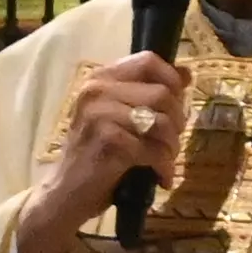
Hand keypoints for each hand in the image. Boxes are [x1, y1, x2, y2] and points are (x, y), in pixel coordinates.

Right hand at [17, 51, 190, 252]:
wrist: (65, 191)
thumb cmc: (95, 153)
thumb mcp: (118, 116)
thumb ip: (147, 92)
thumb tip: (186, 74)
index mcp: (100, 78)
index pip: (149, 61)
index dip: (172, 80)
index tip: (178, 103)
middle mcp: (97, 90)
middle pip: (162, 93)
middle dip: (178, 120)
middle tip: (172, 141)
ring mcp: (100, 114)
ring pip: (162, 122)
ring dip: (172, 146)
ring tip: (166, 160)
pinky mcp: (108, 141)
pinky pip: (153, 150)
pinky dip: (163, 167)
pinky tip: (161, 177)